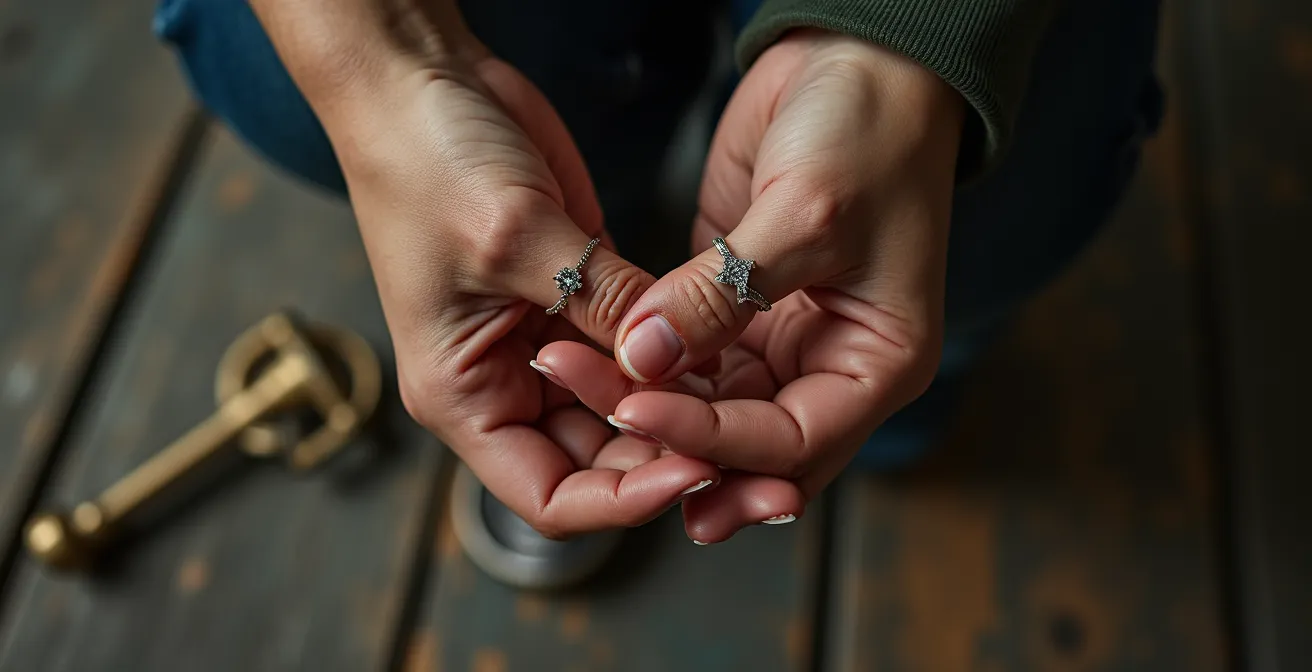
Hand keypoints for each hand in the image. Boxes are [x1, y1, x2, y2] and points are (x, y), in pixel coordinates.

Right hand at [300, 14, 717, 536]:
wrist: (424, 81)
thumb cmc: (427, 160)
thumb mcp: (514, 236)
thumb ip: (599, 303)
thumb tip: (671, 359)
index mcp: (463, 396)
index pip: (549, 496)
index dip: (624, 500)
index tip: (694, 468)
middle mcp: (504, 383)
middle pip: (597, 463)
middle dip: (663, 460)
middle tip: (740, 443)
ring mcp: (544, 341)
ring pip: (625, 410)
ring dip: (677, 410)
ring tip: (741, 401)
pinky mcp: (579, 296)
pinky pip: (638, 351)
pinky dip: (676, 357)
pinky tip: (723, 351)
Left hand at [542, 31, 962, 541]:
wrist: (858, 61)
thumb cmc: (869, 131)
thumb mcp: (806, 212)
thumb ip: (722, 294)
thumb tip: (643, 360)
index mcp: (879, 365)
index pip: (792, 442)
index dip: (713, 439)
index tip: (637, 410)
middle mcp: (831, 367)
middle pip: (750, 448)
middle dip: (681, 453)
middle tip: (604, 450)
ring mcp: (780, 339)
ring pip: (711, 412)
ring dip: (651, 412)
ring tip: (582, 397)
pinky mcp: (735, 308)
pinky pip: (689, 364)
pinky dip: (647, 371)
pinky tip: (598, 370)